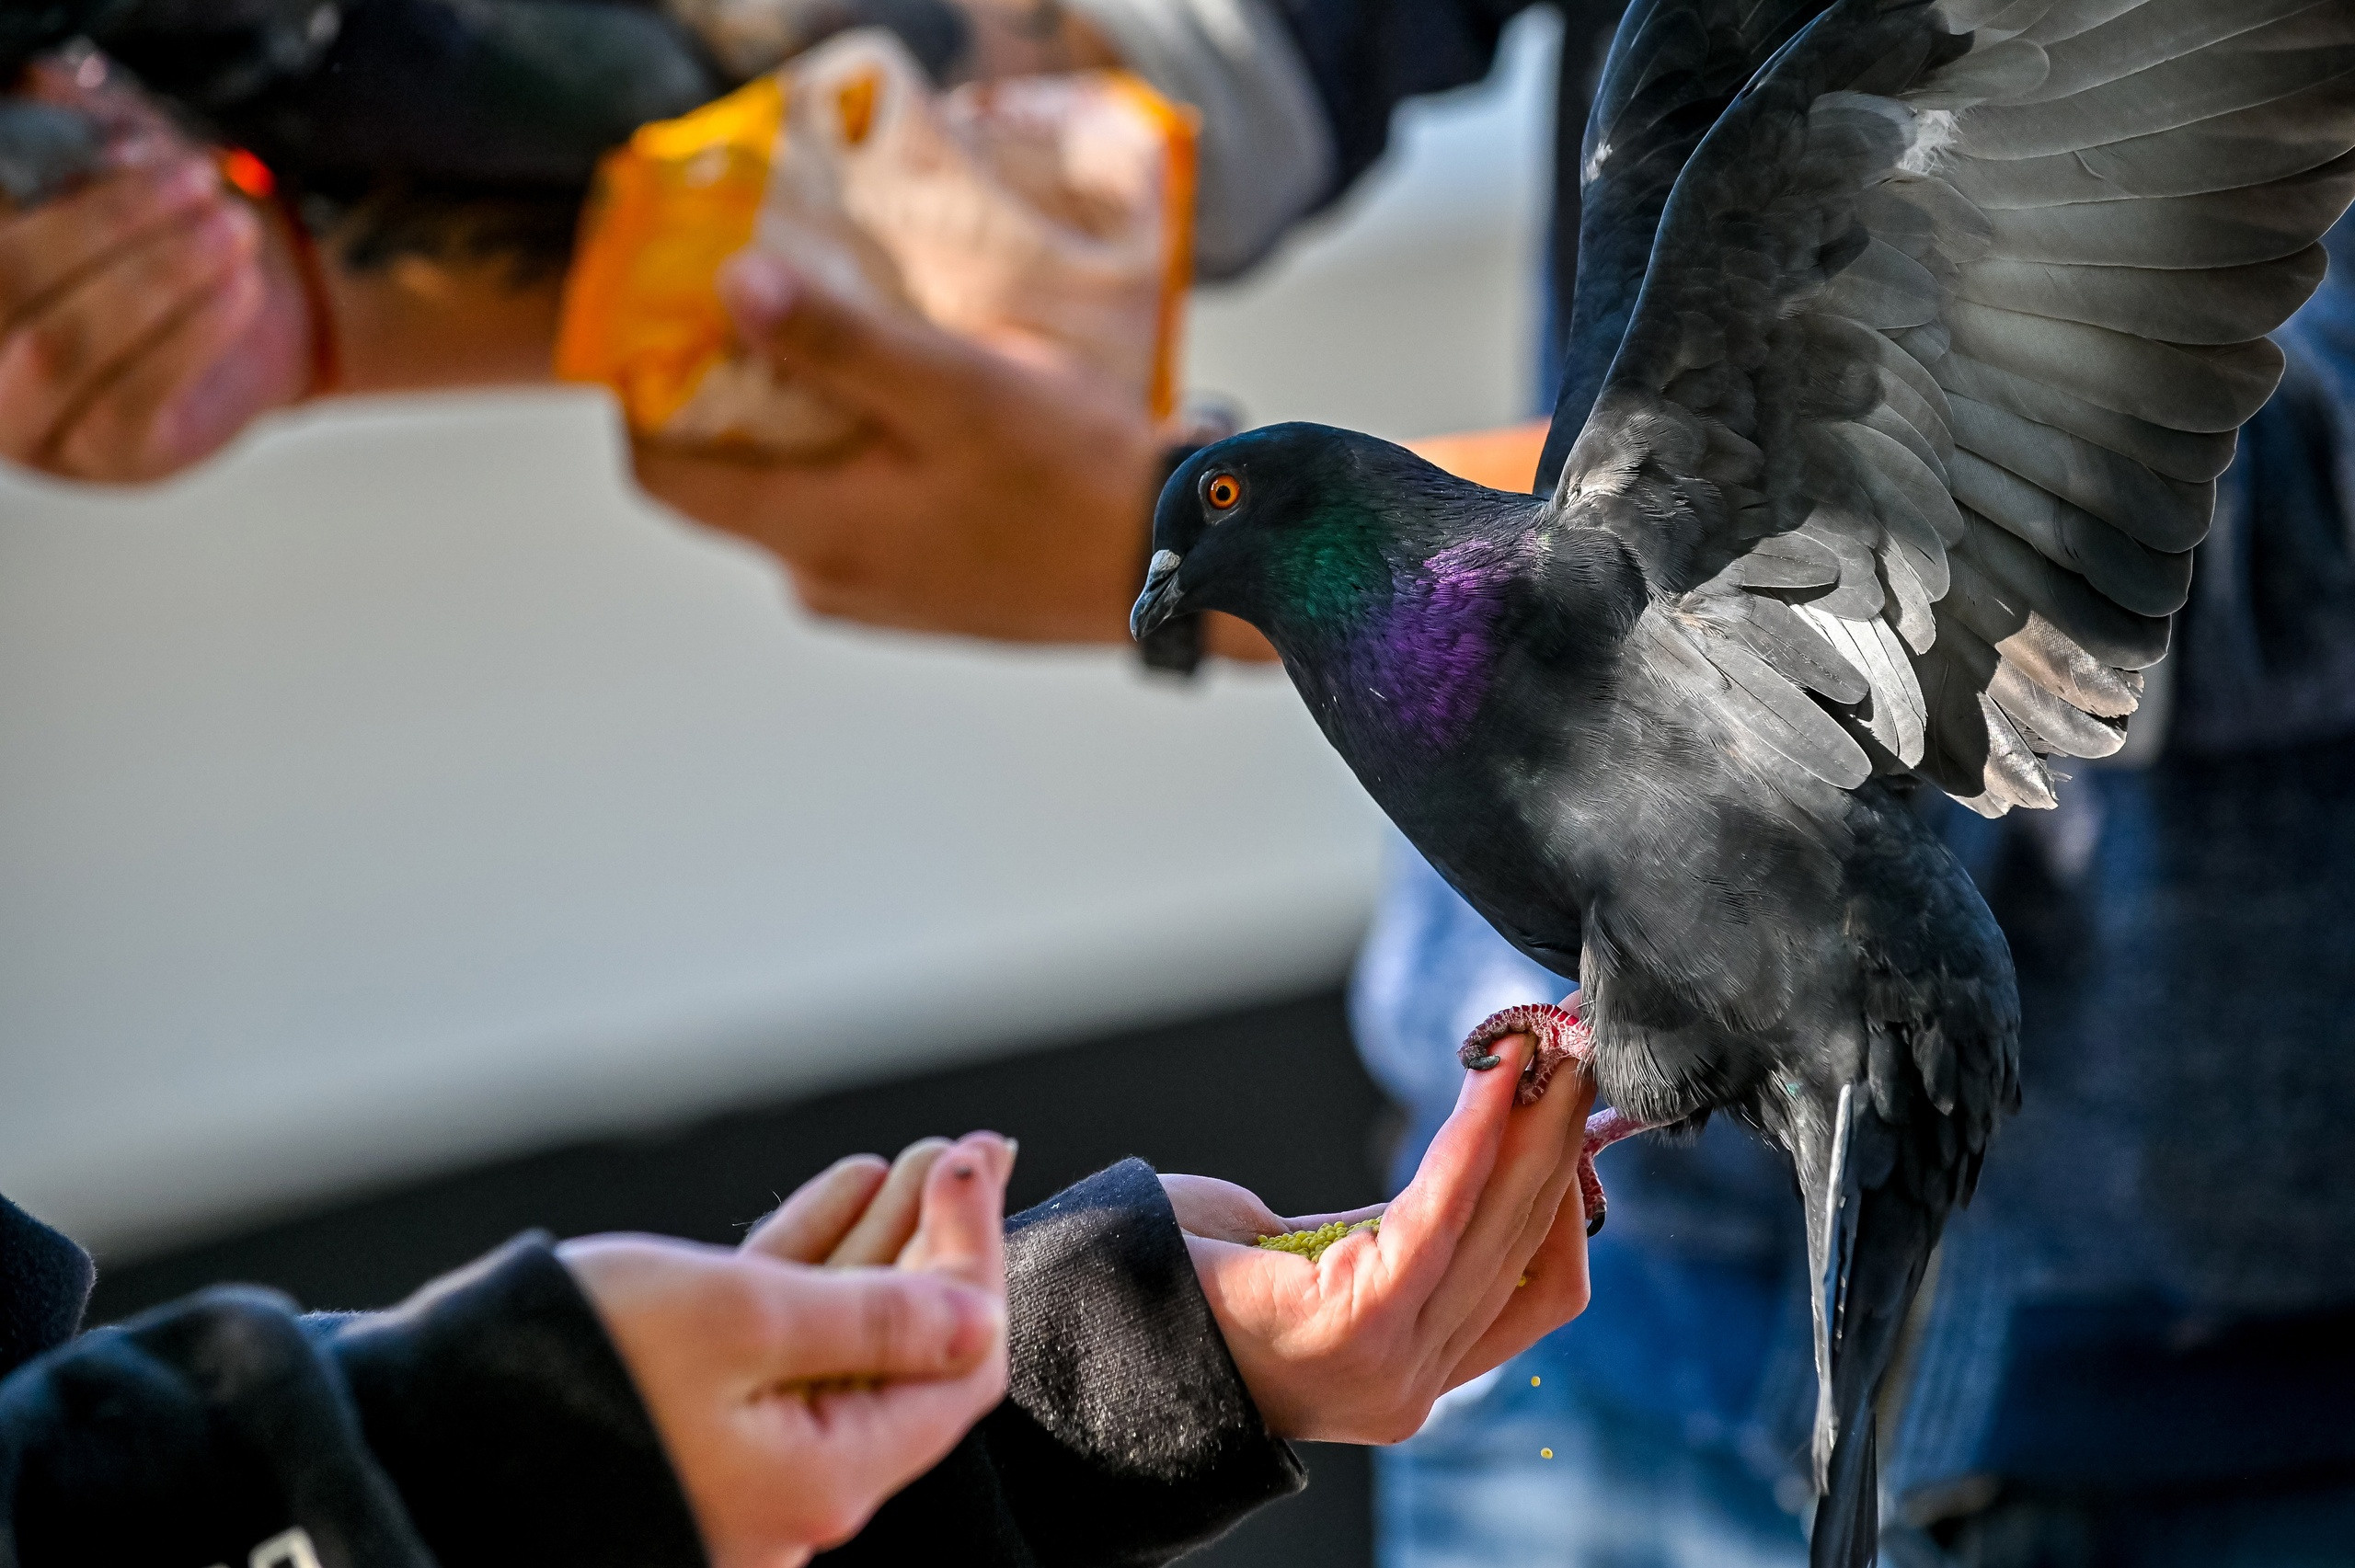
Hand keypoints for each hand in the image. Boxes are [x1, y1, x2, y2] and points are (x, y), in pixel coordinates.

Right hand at [0, 56, 313, 480]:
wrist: (256, 324)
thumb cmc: (164, 237)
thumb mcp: (114, 175)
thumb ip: (65, 135)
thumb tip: (48, 94)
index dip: (42, 176)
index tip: (134, 144)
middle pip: (9, 282)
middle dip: (108, 221)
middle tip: (196, 178)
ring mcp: (34, 420)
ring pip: (67, 345)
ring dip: (157, 274)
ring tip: (231, 225)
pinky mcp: (111, 457)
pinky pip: (135, 397)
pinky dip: (192, 332)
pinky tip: (240, 287)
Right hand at [562, 1131, 1013, 1567]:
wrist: (418, 1432)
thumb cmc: (574, 1368)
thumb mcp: (742, 1322)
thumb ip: (875, 1321)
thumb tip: (980, 1319)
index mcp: (826, 1477)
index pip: (958, 1365)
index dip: (974, 1256)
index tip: (973, 1163)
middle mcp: (796, 1488)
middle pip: (909, 1353)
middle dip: (938, 1240)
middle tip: (968, 1149)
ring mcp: (743, 1465)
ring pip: (843, 1341)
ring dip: (881, 1245)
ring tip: (918, 1157)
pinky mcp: (692, 1433)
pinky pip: (778, 1351)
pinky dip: (812, 1270)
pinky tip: (845, 1191)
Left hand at [632, 252, 1271, 656]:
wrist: (1173, 565)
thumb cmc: (1069, 476)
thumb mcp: (953, 387)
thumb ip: (838, 341)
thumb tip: (733, 288)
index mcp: (815, 533)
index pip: (663, 477)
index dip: (647, 397)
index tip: (675, 324)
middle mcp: (825, 579)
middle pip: (728, 481)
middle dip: (738, 396)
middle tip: (781, 312)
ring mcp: (873, 595)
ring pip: (797, 497)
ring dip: (810, 427)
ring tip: (867, 356)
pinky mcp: (921, 596)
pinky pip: (855, 518)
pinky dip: (861, 464)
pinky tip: (922, 418)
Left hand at [1162, 1031, 1594, 1442]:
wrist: (1091, 1313)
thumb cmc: (1186, 1277)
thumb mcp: (1320, 1257)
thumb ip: (1401, 1236)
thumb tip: (1475, 1161)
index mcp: (1412, 1372)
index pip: (1537, 1294)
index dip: (1568, 1202)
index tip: (1574, 1118)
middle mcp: (1415, 1385)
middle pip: (1531, 1253)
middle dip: (1562, 1142)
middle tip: (1580, 1054)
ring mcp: (1392, 1365)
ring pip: (1502, 1227)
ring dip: (1533, 1125)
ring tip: (1546, 1047)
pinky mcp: (1360, 1321)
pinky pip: (1441, 1209)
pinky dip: (1475, 1133)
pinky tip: (1492, 1074)